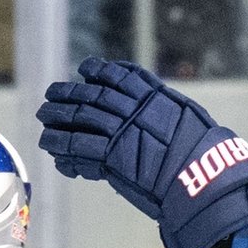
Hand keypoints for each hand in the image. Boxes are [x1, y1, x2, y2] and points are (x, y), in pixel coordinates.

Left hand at [37, 58, 247, 247]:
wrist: (202, 178)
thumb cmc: (203, 155)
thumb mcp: (189, 121)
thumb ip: (167, 112)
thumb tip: (160, 107)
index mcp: (154, 97)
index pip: (121, 76)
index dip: (100, 71)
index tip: (86, 69)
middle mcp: (135, 110)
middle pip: (93, 95)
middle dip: (70, 93)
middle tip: (51, 93)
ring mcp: (122, 132)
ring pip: (81, 118)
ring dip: (59, 117)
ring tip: (45, 116)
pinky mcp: (112, 157)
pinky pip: (80, 148)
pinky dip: (64, 147)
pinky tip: (52, 146)